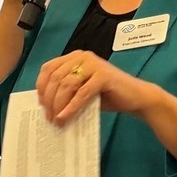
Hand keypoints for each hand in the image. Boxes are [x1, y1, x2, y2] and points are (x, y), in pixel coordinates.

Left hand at [36, 52, 151, 125]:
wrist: (135, 97)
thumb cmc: (107, 95)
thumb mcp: (81, 90)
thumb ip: (66, 91)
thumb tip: (46, 105)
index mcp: (74, 57)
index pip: (48, 68)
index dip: (41, 87)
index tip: (40, 105)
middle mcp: (82, 56)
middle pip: (56, 78)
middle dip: (49, 100)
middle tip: (48, 117)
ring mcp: (93, 64)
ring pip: (66, 85)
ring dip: (58, 105)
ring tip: (56, 120)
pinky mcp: (103, 75)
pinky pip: (81, 93)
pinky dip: (71, 107)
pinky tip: (65, 118)